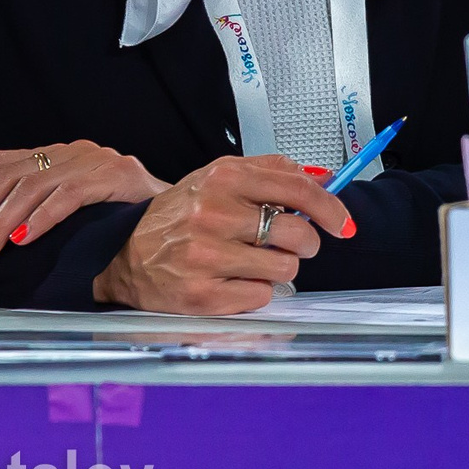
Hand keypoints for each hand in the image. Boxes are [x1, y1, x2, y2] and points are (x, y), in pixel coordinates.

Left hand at [0, 142, 168, 265]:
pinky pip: (70, 193)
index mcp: (57, 156)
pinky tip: (24, 239)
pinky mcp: (118, 174)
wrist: (178, 220)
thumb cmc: (119, 225)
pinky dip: (42, 217)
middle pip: (8, 174)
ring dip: (1, 222)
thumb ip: (33, 215)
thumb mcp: (68, 216)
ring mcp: (96, 160)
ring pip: (33, 185)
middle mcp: (73, 151)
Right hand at [91, 155, 355, 314]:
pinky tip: (234, 280)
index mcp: (223, 179)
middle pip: (298, 233)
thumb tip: (324, 178)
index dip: (330, 208)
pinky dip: (257, 291)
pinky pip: (262, 296)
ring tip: (255, 261)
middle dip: (304, 242)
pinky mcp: (202, 295)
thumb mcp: (219, 178)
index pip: (297, 189)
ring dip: (280, 268)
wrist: (125, 252)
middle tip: (289, 243)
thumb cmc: (180, 216)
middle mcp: (213, 215)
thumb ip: (271, 172)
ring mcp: (206, 257)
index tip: (343, 223)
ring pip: (285, 268)